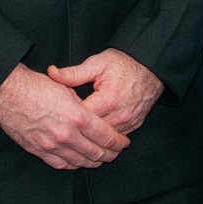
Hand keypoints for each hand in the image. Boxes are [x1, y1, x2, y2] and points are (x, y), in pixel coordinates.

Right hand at [0, 64, 131, 169]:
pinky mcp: (39, 150)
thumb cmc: (37, 86)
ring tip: (101, 159)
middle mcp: (67, 135)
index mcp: (78, 117)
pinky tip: (79, 162)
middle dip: (110, 154)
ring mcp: (52, 145)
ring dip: (94, 162)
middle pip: (96, 153)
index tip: (123, 143)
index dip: (118, 142)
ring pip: (80, 162)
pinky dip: (73, 165)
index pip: (106, 136)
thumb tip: (94, 118)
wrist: (8, 92)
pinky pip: (61, 164)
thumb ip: (83, 107)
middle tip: (116, 153)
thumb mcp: (68, 90)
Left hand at [48, 49, 163, 135]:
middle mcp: (119, 116)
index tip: (56, 115)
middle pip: (91, 133)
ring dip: (90, 136)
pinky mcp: (134, 126)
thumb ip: (73, 73)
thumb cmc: (124, 63)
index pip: (80, 119)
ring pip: (103, 140)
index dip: (67, 118)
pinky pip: (115, 138)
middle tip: (62, 127)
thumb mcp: (97, 64)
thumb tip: (51, 73)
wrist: (151, 66)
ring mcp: (128, 123)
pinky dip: (103, 137)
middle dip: (76, 130)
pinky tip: (92, 134)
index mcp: (107, 101)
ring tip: (75, 132)